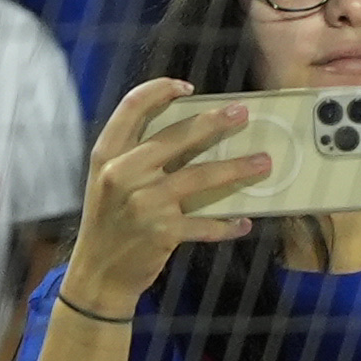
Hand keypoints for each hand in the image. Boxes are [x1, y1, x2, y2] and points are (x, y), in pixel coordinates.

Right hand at [61, 78, 266, 303]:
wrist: (97, 273)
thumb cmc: (107, 222)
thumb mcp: (108, 182)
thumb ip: (134, 157)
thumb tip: (187, 135)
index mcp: (107, 154)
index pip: (132, 107)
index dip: (160, 91)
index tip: (187, 87)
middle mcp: (124, 173)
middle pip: (177, 136)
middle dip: (214, 122)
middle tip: (242, 114)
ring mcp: (144, 202)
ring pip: (201, 176)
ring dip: (237, 168)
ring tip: (263, 162)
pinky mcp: (163, 230)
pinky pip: (206, 223)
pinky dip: (227, 225)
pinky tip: (243, 222)